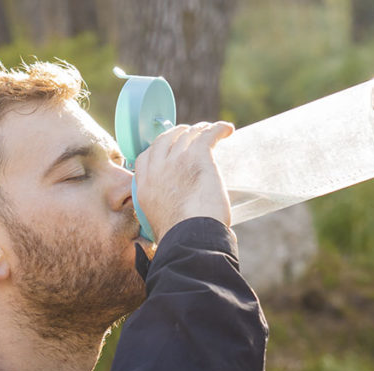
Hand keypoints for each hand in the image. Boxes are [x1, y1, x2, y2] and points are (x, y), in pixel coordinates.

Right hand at [133, 121, 234, 242]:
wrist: (190, 236)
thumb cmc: (180, 237)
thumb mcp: (159, 223)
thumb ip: (164, 213)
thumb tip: (178, 220)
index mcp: (145, 186)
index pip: (146, 157)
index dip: (157, 149)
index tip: (168, 149)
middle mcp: (157, 169)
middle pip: (164, 139)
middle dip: (176, 133)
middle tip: (189, 133)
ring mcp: (176, 160)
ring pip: (187, 134)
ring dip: (199, 129)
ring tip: (210, 130)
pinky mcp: (197, 156)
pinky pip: (207, 134)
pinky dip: (218, 129)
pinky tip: (227, 129)